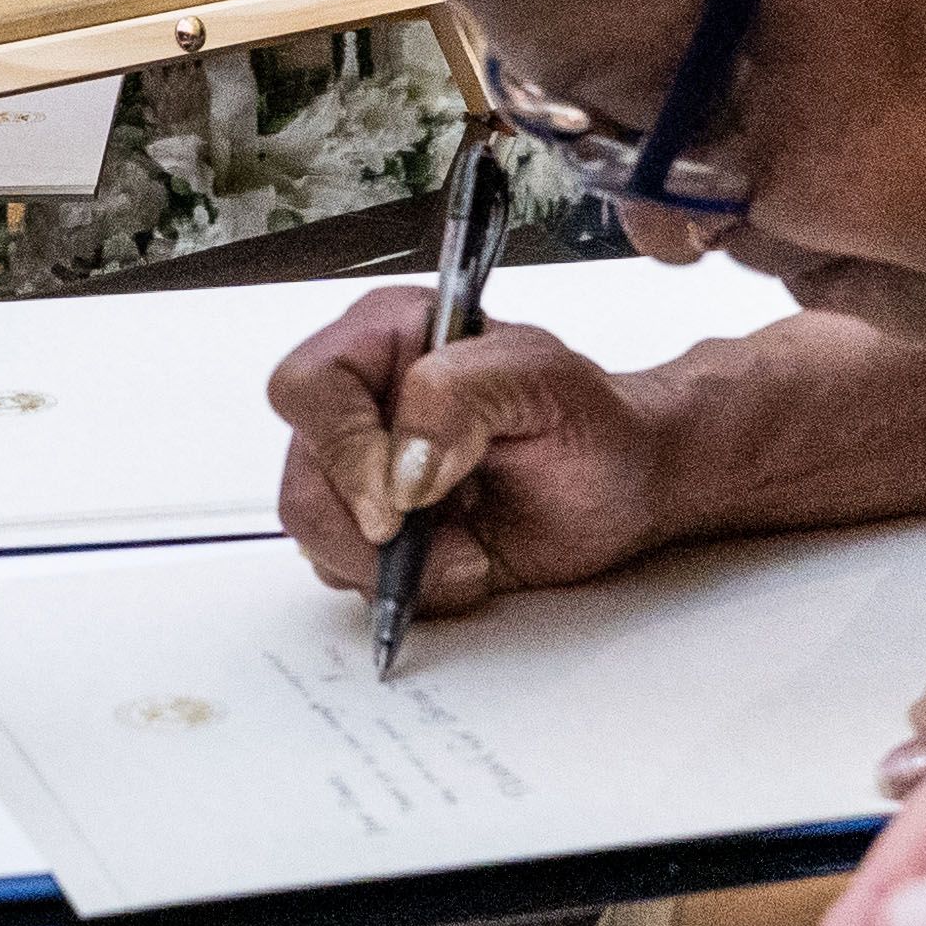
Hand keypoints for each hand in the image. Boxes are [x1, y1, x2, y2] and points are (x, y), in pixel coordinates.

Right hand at [268, 288, 683, 617]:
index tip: (400, 500)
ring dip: (392, 567)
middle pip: (302, 475)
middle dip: (368, 530)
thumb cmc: (592, 422)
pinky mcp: (378, 531)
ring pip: (315, 533)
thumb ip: (462, 394)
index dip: (342, 449)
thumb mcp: (543, 381)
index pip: (310, 387)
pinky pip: (348, 573)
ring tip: (469, 553)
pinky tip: (462, 563)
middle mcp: (362, 402)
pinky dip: (405, 588)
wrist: (622, 484)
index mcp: (387, 337)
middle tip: (447, 543)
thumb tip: (400, 464)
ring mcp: (363, 471)